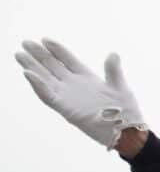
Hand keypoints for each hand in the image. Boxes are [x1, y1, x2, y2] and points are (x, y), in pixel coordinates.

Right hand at [14, 38, 146, 149]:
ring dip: (33, 68)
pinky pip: (49, 96)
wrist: (127, 133)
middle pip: (52, 67)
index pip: (67, 60)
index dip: (57, 50)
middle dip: (39, 55)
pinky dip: (39, 86)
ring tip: (20, 56)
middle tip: (25, 43)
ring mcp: (69, 97)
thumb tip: (113, 54)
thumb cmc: (126, 112)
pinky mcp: (66, 109)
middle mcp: (74, 86)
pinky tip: (29, 74)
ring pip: (46, 79)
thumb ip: (113, 71)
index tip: (45, 39)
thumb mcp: (120, 87)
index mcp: (86, 78)